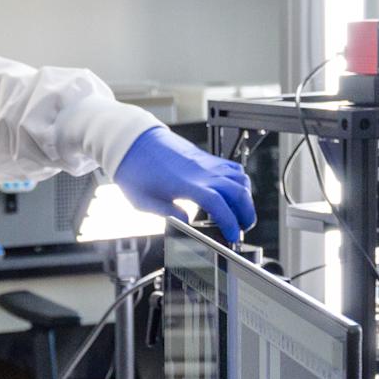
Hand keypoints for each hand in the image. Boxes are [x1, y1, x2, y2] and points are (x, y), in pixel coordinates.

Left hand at [112, 125, 255, 243]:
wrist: (133, 142)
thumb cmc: (135, 170)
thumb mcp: (144, 202)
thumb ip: (168, 214)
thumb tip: (186, 224)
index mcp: (186, 184)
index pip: (219, 205)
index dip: (229, 223)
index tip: (231, 236)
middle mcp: (202, 171)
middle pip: (238, 191)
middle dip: (246, 214)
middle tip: (241, 229)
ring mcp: (206, 163)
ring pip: (240, 178)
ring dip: (245, 199)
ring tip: (240, 214)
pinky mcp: (206, 158)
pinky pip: (233, 168)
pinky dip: (240, 182)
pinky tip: (233, 193)